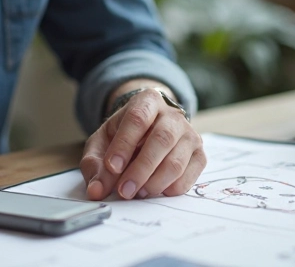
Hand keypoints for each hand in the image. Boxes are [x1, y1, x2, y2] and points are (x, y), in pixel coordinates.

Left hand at [81, 89, 205, 200]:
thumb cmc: (123, 136)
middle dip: (141, 169)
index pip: (137, 119)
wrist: (149, 131)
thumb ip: (94, 164)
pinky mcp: (199, 155)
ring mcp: (190, 135)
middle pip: (162, 140)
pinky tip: (155, 191)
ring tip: (137, 193)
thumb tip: (95, 190)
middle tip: (124, 191)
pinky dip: (170, 189)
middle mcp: (173, 115)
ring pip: (176, 161)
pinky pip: (189, 176)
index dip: (124, 145)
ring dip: (154, 183)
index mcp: (147, 101)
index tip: (112, 167)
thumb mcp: (102, 142)